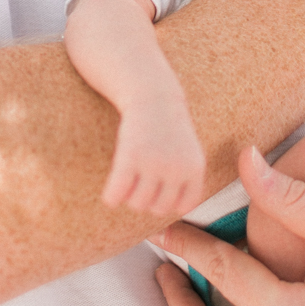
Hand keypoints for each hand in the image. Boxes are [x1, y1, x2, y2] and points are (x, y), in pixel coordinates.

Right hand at [102, 95, 205, 215]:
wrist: (151, 91)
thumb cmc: (168, 123)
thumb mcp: (189, 150)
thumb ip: (185, 179)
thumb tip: (173, 215)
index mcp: (195, 168)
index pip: (183, 206)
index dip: (168, 202)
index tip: (157, 193)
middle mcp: (177, 169)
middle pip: (157, 208)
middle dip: (146, 199)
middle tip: (138, 183)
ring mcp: (153, 163)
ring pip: (137, 203)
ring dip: (128, 197)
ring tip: (127, 181)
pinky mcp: (130, 157)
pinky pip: (117, 193)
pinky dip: (111, 197)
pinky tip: (109, 194)